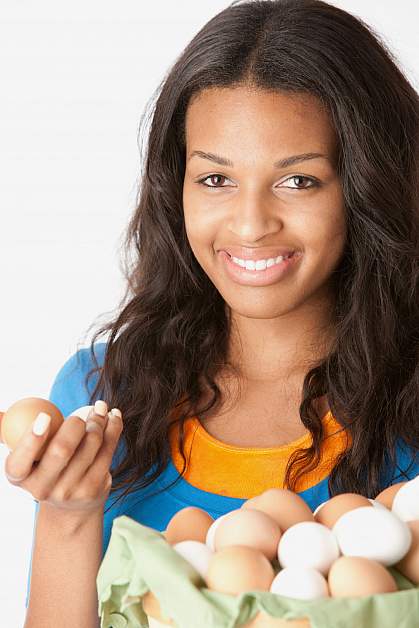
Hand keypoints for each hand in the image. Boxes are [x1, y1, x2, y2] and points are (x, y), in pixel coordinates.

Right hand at [3, 400, 122, 514]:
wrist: (70, 504)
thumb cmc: (43, 465)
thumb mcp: (25, 457)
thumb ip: (12, 434)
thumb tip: (0, 413)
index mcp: (19, 476)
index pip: (19, 461)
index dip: (31, 439)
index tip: (44, 416)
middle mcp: (42, 489)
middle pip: (61, 450)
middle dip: (75, 423)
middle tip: (84, 410)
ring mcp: (70, 491)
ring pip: (89, 446)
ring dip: (99, 420)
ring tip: (101, 408)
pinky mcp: (94, 488)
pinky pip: (108, 451)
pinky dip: (113, 428)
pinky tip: (113, 417)